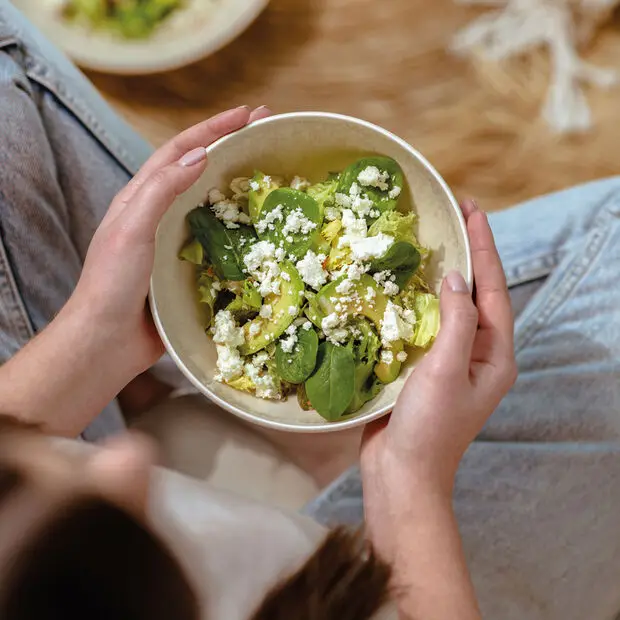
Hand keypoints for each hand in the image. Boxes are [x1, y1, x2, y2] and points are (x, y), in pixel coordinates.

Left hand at [68, 105, 270, 378]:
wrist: (108, 339)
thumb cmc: (112, 284)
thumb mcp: (132, 229)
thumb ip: (161, 191)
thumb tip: (200, 157)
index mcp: (141, 197)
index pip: (180, 151)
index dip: (213, 129)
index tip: (247, 114)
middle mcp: (160, 213)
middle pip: (199, 169)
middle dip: (232, 146)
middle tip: (266, 130)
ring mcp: (176, 240)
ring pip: (212, 202)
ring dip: (239, 183)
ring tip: (270, 172)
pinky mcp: (189, 266)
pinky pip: (219, 238)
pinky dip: (240, 226)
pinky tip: (261, 228)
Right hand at [361, 199, 516, 561]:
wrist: (400, 475)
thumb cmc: (429, 428)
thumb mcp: (447, 370)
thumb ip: (455, 322)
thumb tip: (454, 279)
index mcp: (494, 354)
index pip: (494, 289)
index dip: (484, 247)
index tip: (472, 210)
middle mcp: (477, 354)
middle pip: (476, 294)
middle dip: (467, 254)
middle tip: (452, 216)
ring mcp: (450, 361)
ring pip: (449, 307)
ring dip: (442, 275)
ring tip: (429, 241)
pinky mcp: (424, 368)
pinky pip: (425, 324)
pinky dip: (417, 301)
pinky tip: (401, 285)